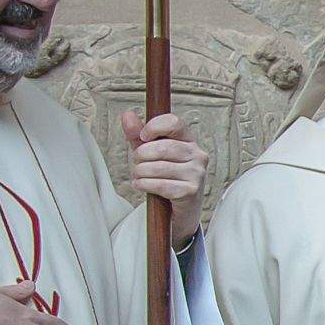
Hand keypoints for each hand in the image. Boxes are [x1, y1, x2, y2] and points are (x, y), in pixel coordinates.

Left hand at [122, 108, 209, 238]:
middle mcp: (197, 155)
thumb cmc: (166, 176)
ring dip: (140, 172)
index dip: (154, 126)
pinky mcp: (191, 191)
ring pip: (158, 167)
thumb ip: (138, 134)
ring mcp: (197, 173)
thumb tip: (127, 115)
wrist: (180, 209)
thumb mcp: (149, 153)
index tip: (143, 136)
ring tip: (139, 176)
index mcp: (188, 140)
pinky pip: (160, 185)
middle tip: (137, 162)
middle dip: (141, 155)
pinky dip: (145, 185)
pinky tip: (141, 185)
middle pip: (162, 147)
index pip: (174, 122)